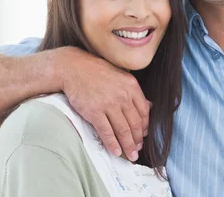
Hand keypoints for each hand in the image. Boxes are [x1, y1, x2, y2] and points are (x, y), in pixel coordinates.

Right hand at [49, 46, 150, 160]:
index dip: (145, 127)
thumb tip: (149, 106)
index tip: (144, 136)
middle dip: (138, 140)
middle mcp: (122, 96)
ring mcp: (108, 104)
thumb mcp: (121, 76)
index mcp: (131, 87)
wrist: (74, 68)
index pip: (144, 112)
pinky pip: (106, 131)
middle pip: (135, 123)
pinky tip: (116, 151)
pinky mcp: (94, 111)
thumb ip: (134, 91)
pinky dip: (112, 143)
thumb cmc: (97, 72)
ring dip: (128, 145)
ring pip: (123, 130)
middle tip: (138, 150)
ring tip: (131, 155)